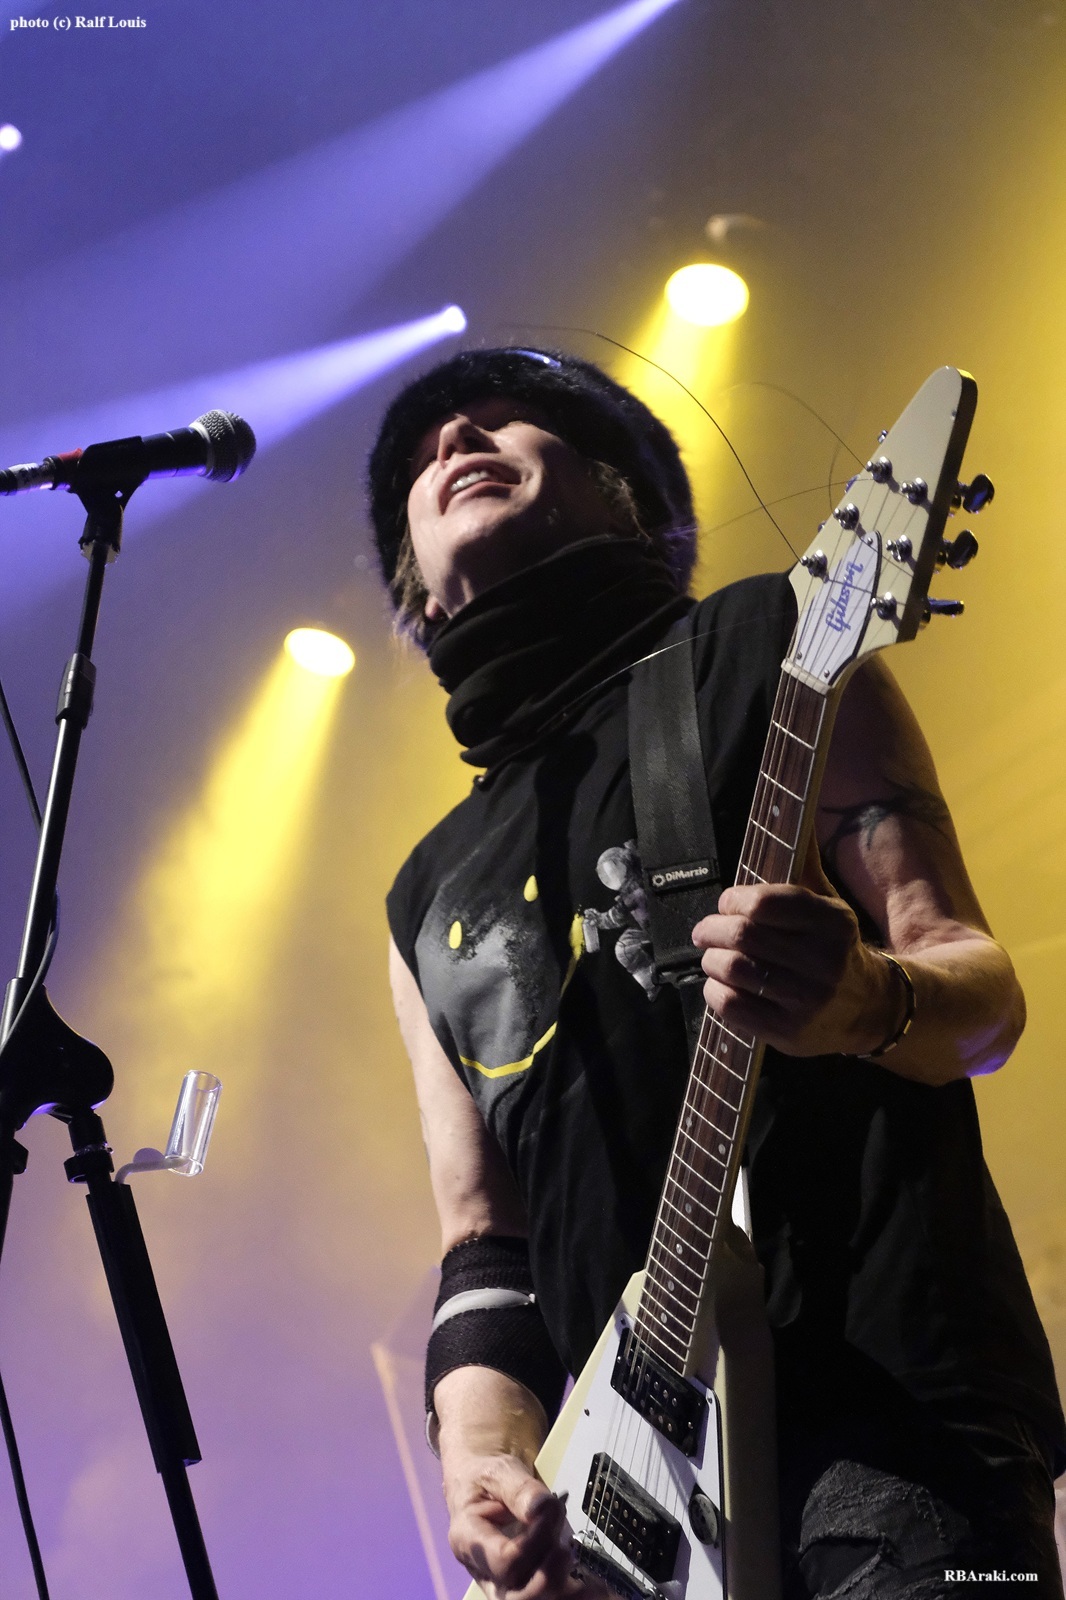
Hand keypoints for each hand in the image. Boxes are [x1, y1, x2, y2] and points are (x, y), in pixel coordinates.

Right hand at [443, 1451, 608, 1598]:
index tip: (553, 1509)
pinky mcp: (524, 1587)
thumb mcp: (497, 1471)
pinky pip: (548, 1598)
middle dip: (550, 1574)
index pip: (504, 1560)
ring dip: (564, 1588)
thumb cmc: (486, 1477)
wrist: (482, 1486)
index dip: (535, 1541)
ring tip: (580, 1560)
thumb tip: (542, 1508)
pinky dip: (575, 1592)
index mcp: (468, 1541)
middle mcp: (484, 1573)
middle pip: (517, 1597)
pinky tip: (593, 1580)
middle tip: (567, 1543)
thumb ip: (518, 1488)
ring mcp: (503, 1585)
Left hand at [691, 866, 896, 1057]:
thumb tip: (796, 807)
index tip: (726, 904)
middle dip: (710, 930)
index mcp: (833, 922)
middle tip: (704, 931)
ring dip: (711, 960)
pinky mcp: (789, 1032)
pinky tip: (721, 985)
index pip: (764, 903)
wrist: (869, 1008)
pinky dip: (715, 992)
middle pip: (742, 936)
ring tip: (713, 957)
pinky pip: (732, 1006)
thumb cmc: (832, 946)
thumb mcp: (828, 903)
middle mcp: (822, 961)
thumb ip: (805, 860)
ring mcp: (806, 1000)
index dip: (732, 900)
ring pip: (733, 970)